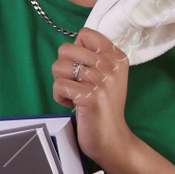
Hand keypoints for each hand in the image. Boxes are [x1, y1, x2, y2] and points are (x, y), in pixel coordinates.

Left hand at [53, 29, 134, 167]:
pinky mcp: (90, 97)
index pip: (85, 34)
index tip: (83, 67)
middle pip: (66, 49)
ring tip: (76, 95)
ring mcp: (102, 81)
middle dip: (63, 68)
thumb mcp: (107, 76)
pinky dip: (60, 97)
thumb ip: (94, 57)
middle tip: (77, 84)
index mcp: (117, 56)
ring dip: (61, 83)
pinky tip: (74, 105)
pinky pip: (58, 85)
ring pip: (58, 67)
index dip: (75, 50)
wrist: (113, 139)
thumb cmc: (104, 106)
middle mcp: (111, 66)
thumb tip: (71, 44)